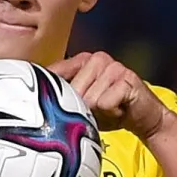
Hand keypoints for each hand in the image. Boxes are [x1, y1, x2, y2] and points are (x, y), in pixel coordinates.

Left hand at [50, 51, 167, 137]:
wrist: (143, 117)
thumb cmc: (110, 110)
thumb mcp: (81, 103)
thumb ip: (62, 97)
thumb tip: (33, 100)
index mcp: (82, 60)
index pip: (55, 73)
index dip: (49, 92)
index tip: (44, 104)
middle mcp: (96, 59)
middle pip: (72, 91)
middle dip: (80, 108)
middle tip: (95, 110)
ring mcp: (112, 66)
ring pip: (88, 99)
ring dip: (97, 112)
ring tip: (108, 109)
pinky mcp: (127, 78)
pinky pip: (105, 102)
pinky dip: (110, 113)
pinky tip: (119, 109)